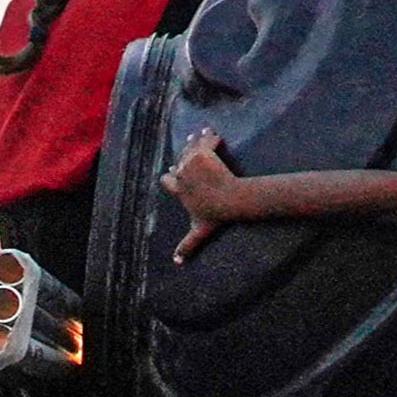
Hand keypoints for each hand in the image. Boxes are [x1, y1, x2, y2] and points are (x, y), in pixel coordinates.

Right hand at [162, 134, 247, 257]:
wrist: (230, 200)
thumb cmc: (215, 216)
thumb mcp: (198, 231)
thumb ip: (186, 245)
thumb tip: (177, 263)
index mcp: (178, 190)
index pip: (167, 179)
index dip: (171, 176)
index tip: (174, 172)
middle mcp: (181, 174)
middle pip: (178, 161)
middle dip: (183, 157)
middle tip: (189, 151)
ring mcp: (191, 163)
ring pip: (190, 148)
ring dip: (195, 142)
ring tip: (200, 135)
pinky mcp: (203, 154)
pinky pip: (205, 141)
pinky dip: (209, 137)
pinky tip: (212, 133)